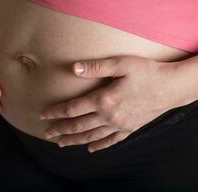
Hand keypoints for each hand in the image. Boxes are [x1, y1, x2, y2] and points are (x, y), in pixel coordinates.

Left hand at [40, 56, 179, 152]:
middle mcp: (108, 116)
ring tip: (60, 143)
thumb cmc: (146, 72)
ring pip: (90, 136)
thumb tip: (73, 68)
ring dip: (74, 140)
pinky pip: (111, 141)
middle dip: (60, 130)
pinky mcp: (129, 129)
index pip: (72, 109)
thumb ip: (95, 67)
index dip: (55, 112)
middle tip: (46, 133)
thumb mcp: (121, 64)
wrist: (171, 87)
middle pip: (78, 126)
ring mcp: (119, 125)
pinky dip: (99, 146)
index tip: (42, 115)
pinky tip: (90, 149)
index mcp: (103, 99)